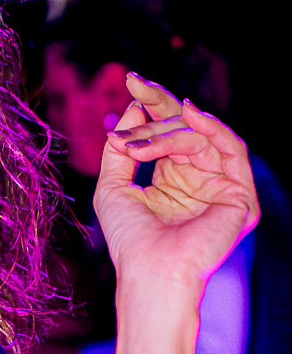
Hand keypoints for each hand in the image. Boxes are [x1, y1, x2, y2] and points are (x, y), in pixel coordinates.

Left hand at [95, 73, 258, 296]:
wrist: (150, 272)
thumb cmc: (130, 240)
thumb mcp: (112, 186)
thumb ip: (122, 149)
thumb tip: (132, 106)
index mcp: (174, 180)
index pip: (167, 134)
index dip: (152, 106)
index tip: (131, 81)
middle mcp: (201, 181)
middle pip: (187, 129)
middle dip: (160, 105)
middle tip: (135, 86)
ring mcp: (223, 188)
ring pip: (202, 138)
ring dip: (168, 131)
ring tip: (139, 141)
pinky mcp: (240, 197)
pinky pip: (232, 150)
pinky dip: (211, 128)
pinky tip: (187, 114)